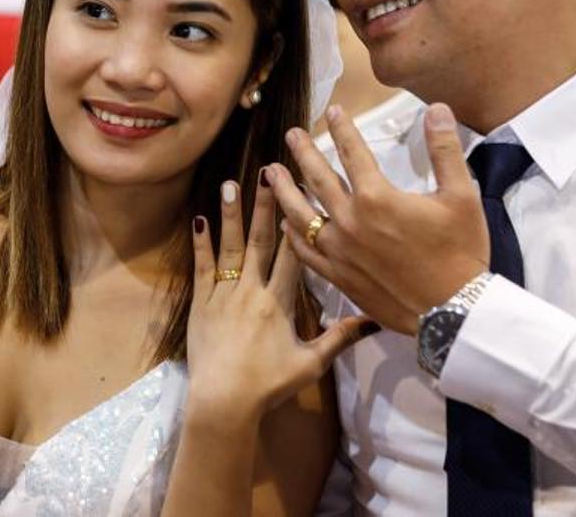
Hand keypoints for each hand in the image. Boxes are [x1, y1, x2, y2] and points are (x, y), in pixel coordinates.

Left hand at [185, 173, 375, 423]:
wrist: (223, 401)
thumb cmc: (269, 384)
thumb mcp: (311, 363)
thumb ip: (341, 338)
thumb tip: (376, 321)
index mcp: (281, 301)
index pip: (293, 254)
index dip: (299, 222)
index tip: (304, 193)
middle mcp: (253, 290)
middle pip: (261, 240)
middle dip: (266, 205)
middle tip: (268, 173)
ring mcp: (223, 294)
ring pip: (229, 247)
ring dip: (231, 214)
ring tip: (232, 183)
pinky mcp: (201, 303)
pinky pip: (201, 267)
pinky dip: (201, 243)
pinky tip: (200, 219)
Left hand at [266, 103, 489, 335]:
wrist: (453, 313)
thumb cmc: (461, 253)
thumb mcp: (461, 196)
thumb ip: (445, 149)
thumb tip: (438, 108)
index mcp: (377, 197)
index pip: (354, 153)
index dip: (342, 129)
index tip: (333, 111)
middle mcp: (350, 220)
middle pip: (318, 179)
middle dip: (303, 153)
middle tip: (290, 135)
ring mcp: (340, 251)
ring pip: (301, 214)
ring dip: (284, 191)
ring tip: (271, 174)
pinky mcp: (339, 276)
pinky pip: (307, 253)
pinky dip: (293, 236)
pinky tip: (285, 224)